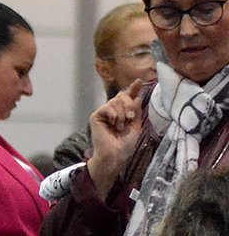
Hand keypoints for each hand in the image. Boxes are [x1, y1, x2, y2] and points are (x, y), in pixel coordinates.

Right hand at [85, 78, 149, 192]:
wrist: (115, 154)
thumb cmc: (125, 144)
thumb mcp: (136, 125)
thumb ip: (136, 111)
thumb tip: (137, 96)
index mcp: (122, 113)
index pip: (127, 97)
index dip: (133, 89)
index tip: (139, 82)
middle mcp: (112, 111)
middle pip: (122, 96)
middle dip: (129, 105)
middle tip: (130, 118)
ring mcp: (103, 113)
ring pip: (115, 101)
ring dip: (122, 114)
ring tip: (120, 126)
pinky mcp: (96, 116)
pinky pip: (107, 107)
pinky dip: (113, 115)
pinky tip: (113, 124)